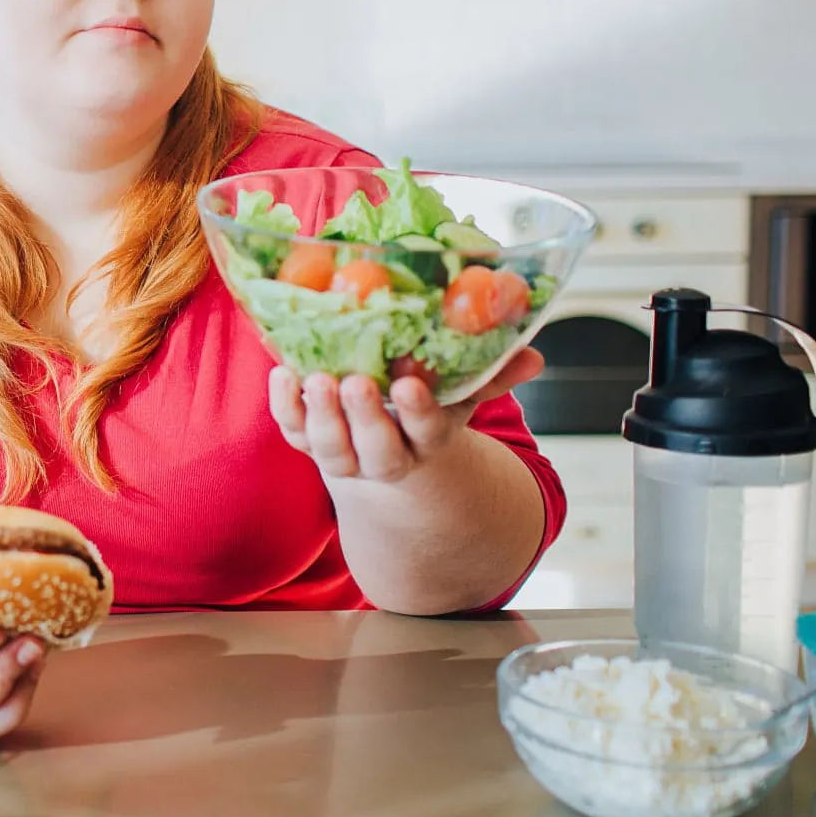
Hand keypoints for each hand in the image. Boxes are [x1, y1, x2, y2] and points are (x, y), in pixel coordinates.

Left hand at [268, 347, 543, 482]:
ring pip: (331, 447)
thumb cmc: (425, 415)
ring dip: (322, 414)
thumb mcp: (462, 398)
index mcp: (427, 442)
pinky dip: (286, 405)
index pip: (427, 432)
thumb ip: (493, 376)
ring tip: (317, 378)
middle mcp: (384, 456)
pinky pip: (294, 430)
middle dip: (366, 418)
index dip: (417, 412)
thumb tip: (533, 356)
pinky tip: (282, 371)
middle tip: (356, 382)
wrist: (385, 460)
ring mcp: (343, 454)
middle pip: (377, 448)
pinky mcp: (308, 442)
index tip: (409, 384)